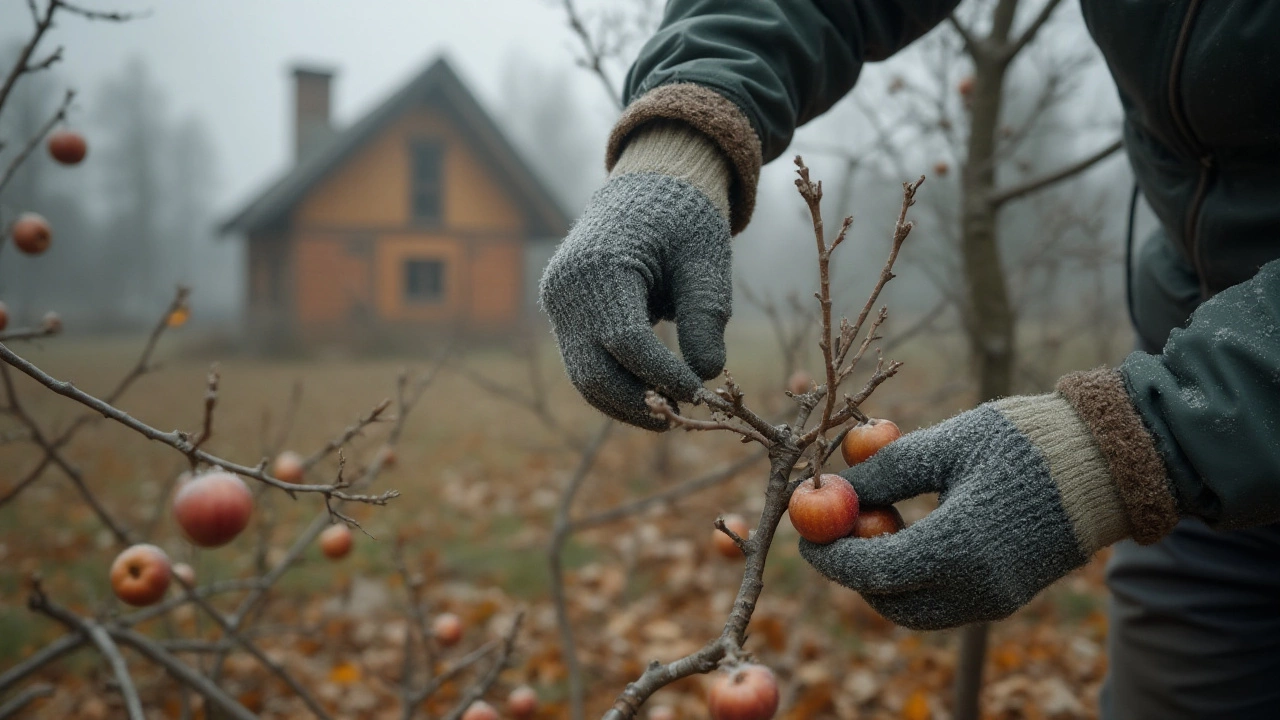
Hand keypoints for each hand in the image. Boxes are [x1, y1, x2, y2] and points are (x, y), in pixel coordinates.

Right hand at [539, 172, 730, 429]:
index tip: (698, 394)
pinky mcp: (563, 313)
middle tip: (681, 415)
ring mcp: (557, 301)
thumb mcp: (705, 262)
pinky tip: (652, 392)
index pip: (626, 340)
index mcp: (599, 266)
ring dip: (625, 401)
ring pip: (584, 376)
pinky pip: (584, 362)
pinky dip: (616, 383)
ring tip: (669, 409)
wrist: (648, 187)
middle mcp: (565, 287)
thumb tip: (706, 374)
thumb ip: (705, 316)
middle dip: (638, 401)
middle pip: (593, 370)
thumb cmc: (683, 221)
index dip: (663, 374)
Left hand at [799, 394, 1139, 629]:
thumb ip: (886, 471)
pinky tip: (914, 534)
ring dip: (885, 580)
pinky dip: (917, 582)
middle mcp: (976, 588)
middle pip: (889, 601)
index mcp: (957, 548)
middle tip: (837, 534)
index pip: (871, 573)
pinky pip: (946, 604)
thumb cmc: (1025, 441)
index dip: (830, 557)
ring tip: (879, 526)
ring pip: (917, 610)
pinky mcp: (1009, 597)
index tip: (806, 537)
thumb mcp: (946, 443)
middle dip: (854, 573)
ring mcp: (996, 599)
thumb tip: (831, 490)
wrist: (1109, 460)